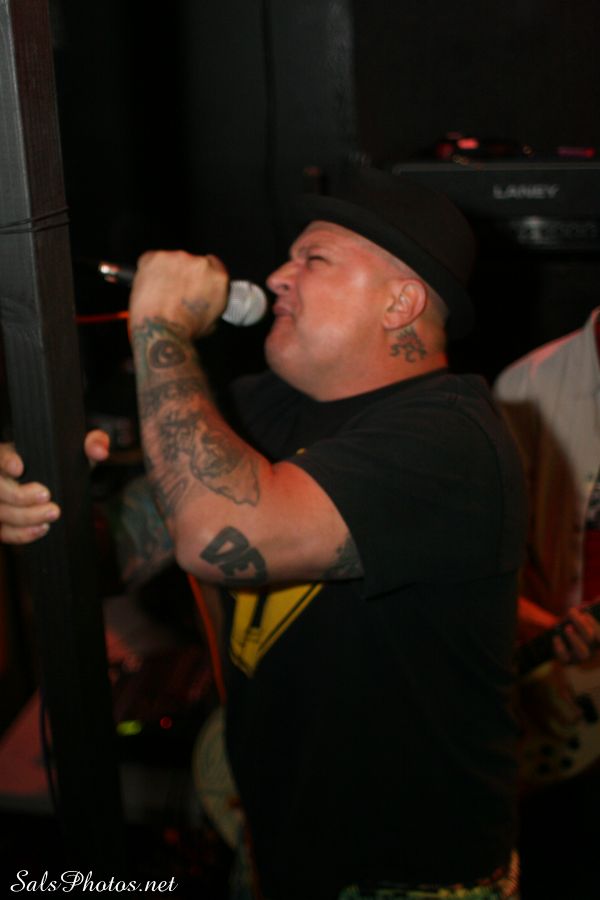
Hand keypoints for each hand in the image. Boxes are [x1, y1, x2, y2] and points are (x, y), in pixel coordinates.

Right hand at [0, 429, 109, 544]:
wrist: (62, 490)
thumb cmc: (64, 467)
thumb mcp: (78, 452)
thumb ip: (93, 443)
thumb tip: (99, 450)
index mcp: (11, 455)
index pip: (0, 457)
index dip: (5, 462)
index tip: (19, 467)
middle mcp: (2, 479)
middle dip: (19, 494)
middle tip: (46, 496)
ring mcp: (2, 503)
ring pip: (1, 512)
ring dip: (24, 516)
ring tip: (52, 514)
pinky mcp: (5, 523)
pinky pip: (5, 532)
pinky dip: (21, 534)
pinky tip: (42, 529)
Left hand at [128, 250, 228, 338]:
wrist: (162, 329)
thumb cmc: (186, 329)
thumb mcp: (213, 320)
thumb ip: (211, 301)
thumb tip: (204, 300)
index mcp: (218, 278)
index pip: (213, 265)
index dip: (201, 274)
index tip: (194, 281)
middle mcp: (200, 263)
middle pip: (191, 262)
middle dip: (183, 274)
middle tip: (175, 293)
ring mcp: (177, 258)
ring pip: (170, 261)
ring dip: (166, 272)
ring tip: (160, 294)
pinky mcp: (155, 257)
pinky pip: (150, 260)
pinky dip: (148, 271)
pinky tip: (149, 288)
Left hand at [553, 607, 599, 663]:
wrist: (559, 640)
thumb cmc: (574, 626)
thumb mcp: (582, 616)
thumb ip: (591, 608)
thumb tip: (598, 598)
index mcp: (596, 639)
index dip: (595, 625)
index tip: (585, 614)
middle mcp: (591, 649)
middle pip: (590, 639)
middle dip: (581, 624)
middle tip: (571, 611)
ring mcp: (580, 656)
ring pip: (582, 652)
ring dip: (575, 638)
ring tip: (567, 627)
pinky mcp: (567, 661)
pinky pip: (565, 659)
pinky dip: (560, 648)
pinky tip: (556, 637)